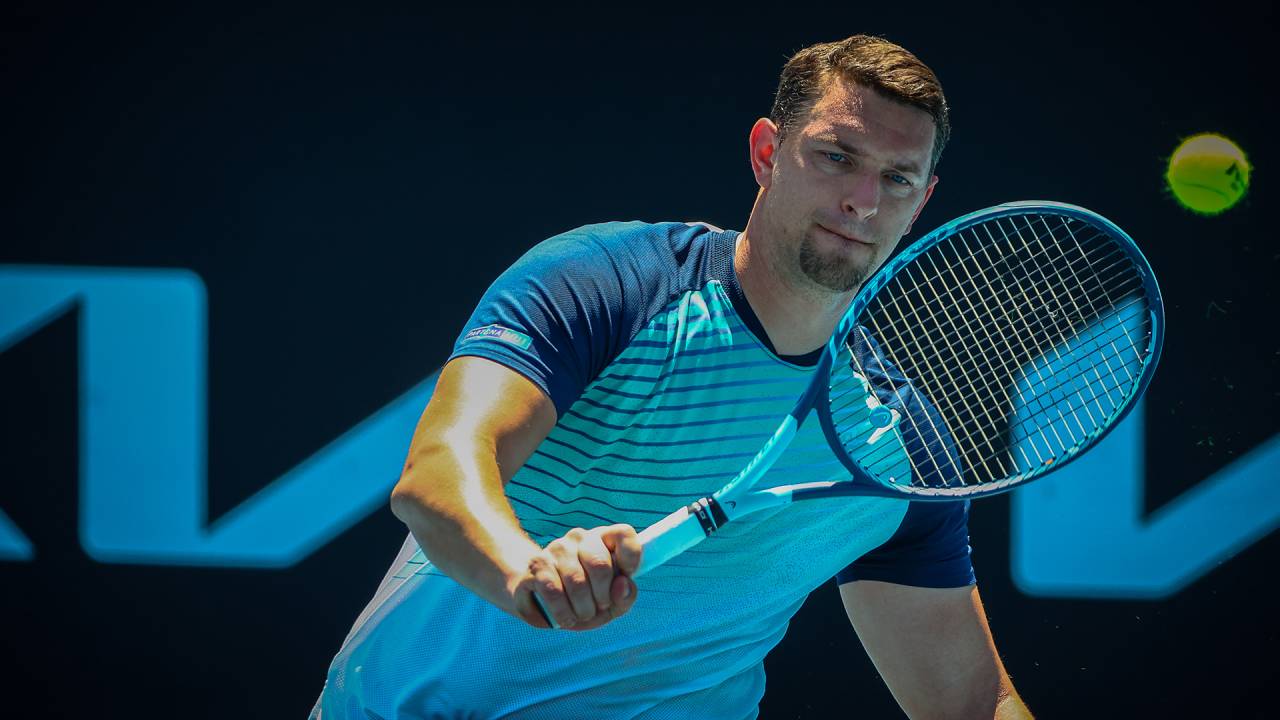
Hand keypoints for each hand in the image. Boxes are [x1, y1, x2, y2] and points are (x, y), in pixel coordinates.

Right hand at [510, 524, 640, 630]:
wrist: (540, 599)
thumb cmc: (584, 599)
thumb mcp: (611, 603)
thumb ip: (625, 596)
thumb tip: (622, 585)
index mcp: (603, 539)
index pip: (624, 533)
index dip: (631, 557)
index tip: (626, 577)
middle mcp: (580, 538)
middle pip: (600, 564)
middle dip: (603, 596)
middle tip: (600, 606)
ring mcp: (557, 548)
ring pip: (576, 581)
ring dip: (583, 609)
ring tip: (581, 614)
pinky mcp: (537, 564)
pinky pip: (553, 592)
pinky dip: (564, 612)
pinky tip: (566, 618)